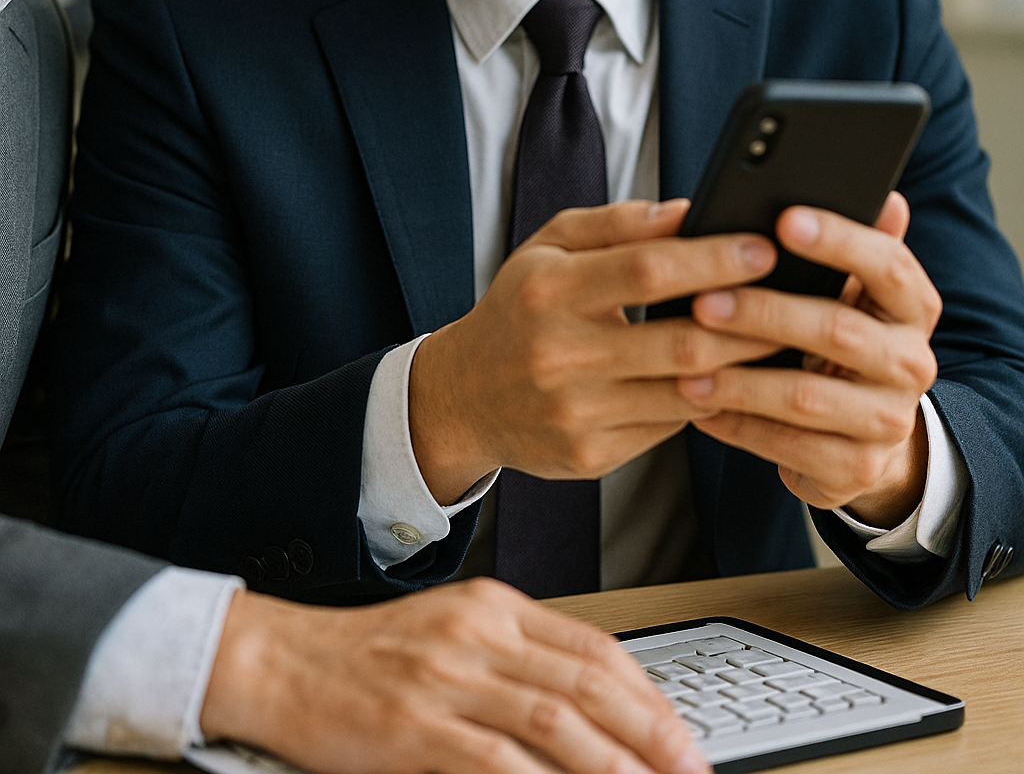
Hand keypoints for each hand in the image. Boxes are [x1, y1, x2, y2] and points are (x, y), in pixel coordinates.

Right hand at [201, 578, 707, 773]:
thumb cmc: (368, 656)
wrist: (282, 661)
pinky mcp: (414, 728)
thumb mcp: (454, 634)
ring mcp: (447, 678)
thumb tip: (592, 711)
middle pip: (588, 682)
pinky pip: (496, 762)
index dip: (649, 695)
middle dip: (652, 733)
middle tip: (692, 769)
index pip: (594, 646)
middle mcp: (479, 633)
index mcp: (494, 606)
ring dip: (615, 764)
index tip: (683, 734)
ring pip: (556, 721)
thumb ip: (518, 660)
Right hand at [410, 199, 779, 502]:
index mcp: (548, 291)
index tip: (765, 246)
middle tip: (800, 297)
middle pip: (679, 337)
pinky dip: (713, 402)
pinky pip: (671, 427)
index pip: (647, 269)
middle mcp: (559, 355)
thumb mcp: (549, 248)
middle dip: (751, 318)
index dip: (713, 258)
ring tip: (789, 340)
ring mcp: (576, 413)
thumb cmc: (519, 309)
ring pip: (686, 390)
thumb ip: (615, 224)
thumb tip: (688, 211)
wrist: (462, 398)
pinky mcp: (592, 456)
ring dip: (746, 366)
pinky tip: (746, 381)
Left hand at [679, 193, 939, 525]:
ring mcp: (888, 420)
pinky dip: (737, 425)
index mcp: (913, 306)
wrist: (864, 434)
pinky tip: (697, 405)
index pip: (888, 264)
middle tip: (703, 301)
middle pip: (837, 330)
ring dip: (738, 377)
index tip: (783, 221)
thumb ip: (857, 246)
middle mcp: (911, 363)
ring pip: (805, 396)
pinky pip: (788, 446)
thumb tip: (886, 196)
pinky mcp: (856, 467)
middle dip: (764, 313)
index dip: (839, 241)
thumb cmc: (842, 340)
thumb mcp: (854, 291)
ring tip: (682, 361)